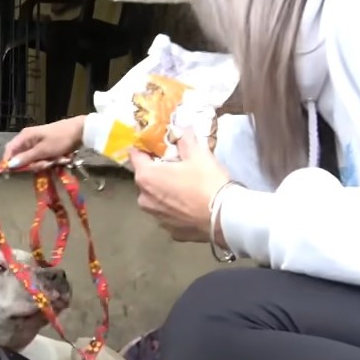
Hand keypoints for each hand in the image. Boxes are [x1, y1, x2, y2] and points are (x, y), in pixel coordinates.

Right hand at [2, 115, 85, 169]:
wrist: (80, 131)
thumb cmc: (60, 139)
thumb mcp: (43, 151)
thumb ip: (26, 158)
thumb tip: (10, 165)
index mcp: (25, 137)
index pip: (9, 150)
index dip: (9, 162)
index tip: (13, 174)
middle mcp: (28, 139)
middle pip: (22, 157)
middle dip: (34, 164)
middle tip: (46, 164)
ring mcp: (37, 143)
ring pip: (34, 160)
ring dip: (44, 163)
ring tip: (57, 160)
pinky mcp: (45, 147)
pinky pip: (42, 158)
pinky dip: (50, 161)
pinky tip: (59, 159)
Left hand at [128, 128, 231, 242]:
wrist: (224, 217)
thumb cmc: (207, 182)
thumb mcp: (198, 153)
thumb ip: (184, 139)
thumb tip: (180, 129)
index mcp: (146, 177)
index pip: (135, 156)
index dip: (144, 148)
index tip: (153, 144)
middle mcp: (144, 199)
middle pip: (145, 179)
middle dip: (157, 171)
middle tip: (175, 165)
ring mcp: (156, 217)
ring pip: (155, 198)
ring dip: (164, 191)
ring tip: (183, 185)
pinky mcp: (170, 231)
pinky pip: (168, 214)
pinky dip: (175, 208)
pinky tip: (189, 204)